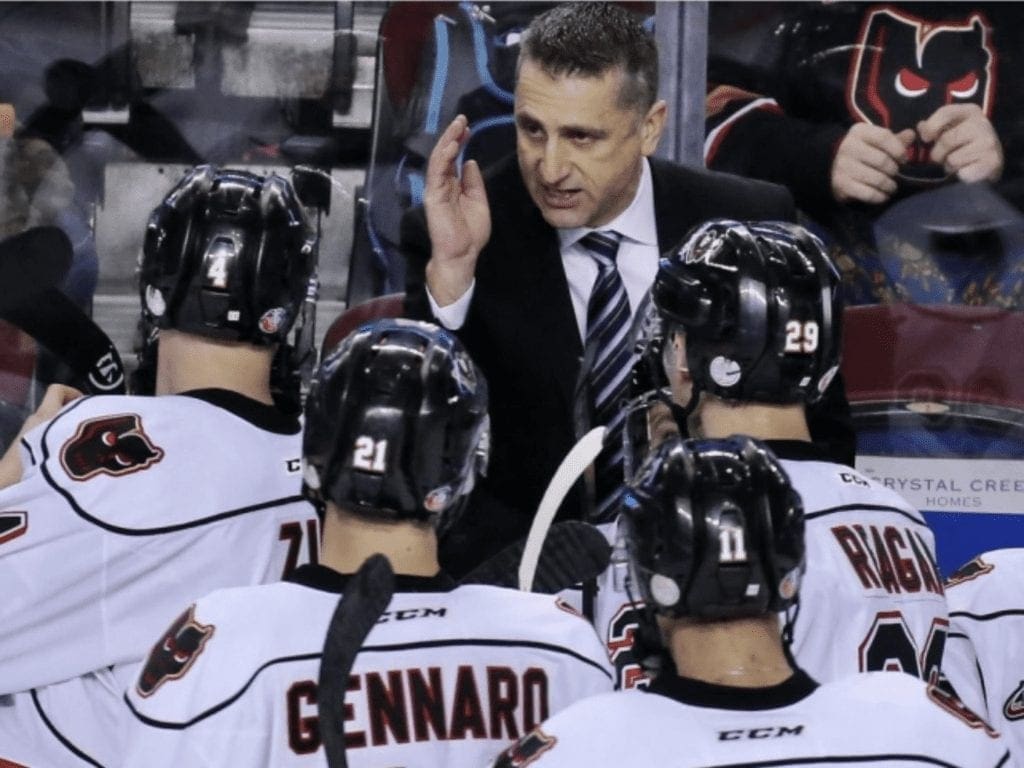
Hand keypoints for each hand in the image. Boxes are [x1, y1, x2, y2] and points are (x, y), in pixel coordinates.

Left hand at [0, 384, 82, 487]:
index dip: (73, 392)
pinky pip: (48, 438)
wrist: (8, 484)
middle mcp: (35, 420)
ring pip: (53, 424)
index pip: (57, 390)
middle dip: (75, 414)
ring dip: (68, 431)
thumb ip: (78, 431)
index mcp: (45, 414)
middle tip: (92, 429)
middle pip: (57, 407)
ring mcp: (29, 434)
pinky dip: (59, 443)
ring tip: (85, 446)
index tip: (88, 405)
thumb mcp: (63, 440)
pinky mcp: (27, 448)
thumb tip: (96, 426)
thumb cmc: (33, 461)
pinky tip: (70, 458)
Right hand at [423, 115, 490, 305]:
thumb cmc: (470, 233)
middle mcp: (442, 185)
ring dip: (447, 141)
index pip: (453, 158)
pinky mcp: (433, 196)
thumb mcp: (478, 202)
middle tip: (462, 119)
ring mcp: (436, 189)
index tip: (468, 128)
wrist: (462, 254)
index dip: (460, 142)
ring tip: (457, 126)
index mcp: (452, 186)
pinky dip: (443, 157)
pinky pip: (437, 172)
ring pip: (439, 159)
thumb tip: (470, 162)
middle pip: (444, 155)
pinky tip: (452, 144)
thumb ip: (473, 183)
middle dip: (452, 136)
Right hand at [831, 123, 915, 204]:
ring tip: (891, 186)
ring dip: (889, 185)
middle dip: (894, 170)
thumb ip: (894, 139)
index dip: (899, 150)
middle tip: (895, 174)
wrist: (830, 168)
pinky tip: (883, 195)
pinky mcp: (842, 185)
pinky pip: (868, 194)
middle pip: (883, 161)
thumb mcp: (874, 141)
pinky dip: (880, 196)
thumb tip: (911, 135)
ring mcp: (843, 167)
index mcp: (858, 132)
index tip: (903, 159)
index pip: (884, 137)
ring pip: (878, 179)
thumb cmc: (860, 153)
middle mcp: (848, 147)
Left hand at [917, 103, 1002, 182]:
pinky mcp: (992, 162)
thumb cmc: (963, 147)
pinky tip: (966, 172)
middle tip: (944, 158)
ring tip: (958, 164)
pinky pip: (962, 172)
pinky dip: (959, 176)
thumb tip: (921, 126)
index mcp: (971, 111)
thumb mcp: (949, 132)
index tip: (926, 139)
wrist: (988, 166)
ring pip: (952, 159)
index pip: (946, 112)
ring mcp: (989, 143)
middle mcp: (982, 124)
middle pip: (946, 140)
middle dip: (938, 154)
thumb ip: (934, 128)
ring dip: (949, 166)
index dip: (930, 127)